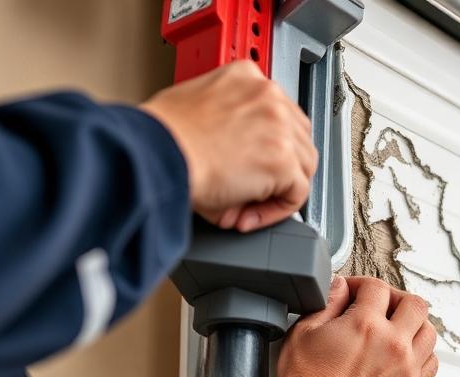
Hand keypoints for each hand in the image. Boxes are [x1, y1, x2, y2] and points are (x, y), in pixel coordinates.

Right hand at [140, 61, 317, 230]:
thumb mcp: (197, 109)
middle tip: (253, 190)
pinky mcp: (282, 160)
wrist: (155, 153)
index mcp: (246, 77)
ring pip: (304, 166)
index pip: (280, 113)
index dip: (270, 147)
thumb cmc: (162, 138)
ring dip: (279, 190)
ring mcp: (279, 127)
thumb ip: (230, 124)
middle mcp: (268, 96)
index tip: (252, 166)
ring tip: (248, 205)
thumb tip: (242, 161)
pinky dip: (276, 211)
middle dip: (281, 168)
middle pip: (299, 138)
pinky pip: (297, 194)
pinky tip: (248, 216)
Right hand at [276, 276, 438, 376]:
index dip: (361, 285)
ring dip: (413, 326)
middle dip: (396, 300)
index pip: (377, 288)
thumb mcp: (303, 333)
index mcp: (365, 325)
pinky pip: (431, 365)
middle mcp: (393, 345)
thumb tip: (341, 287)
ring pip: (429, 334)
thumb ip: (327, 303)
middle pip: (415, 305)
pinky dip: (421, 356)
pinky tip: (402, 358)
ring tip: (395, 332)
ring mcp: (407, 371)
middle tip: (381, 307)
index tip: (353, 294)